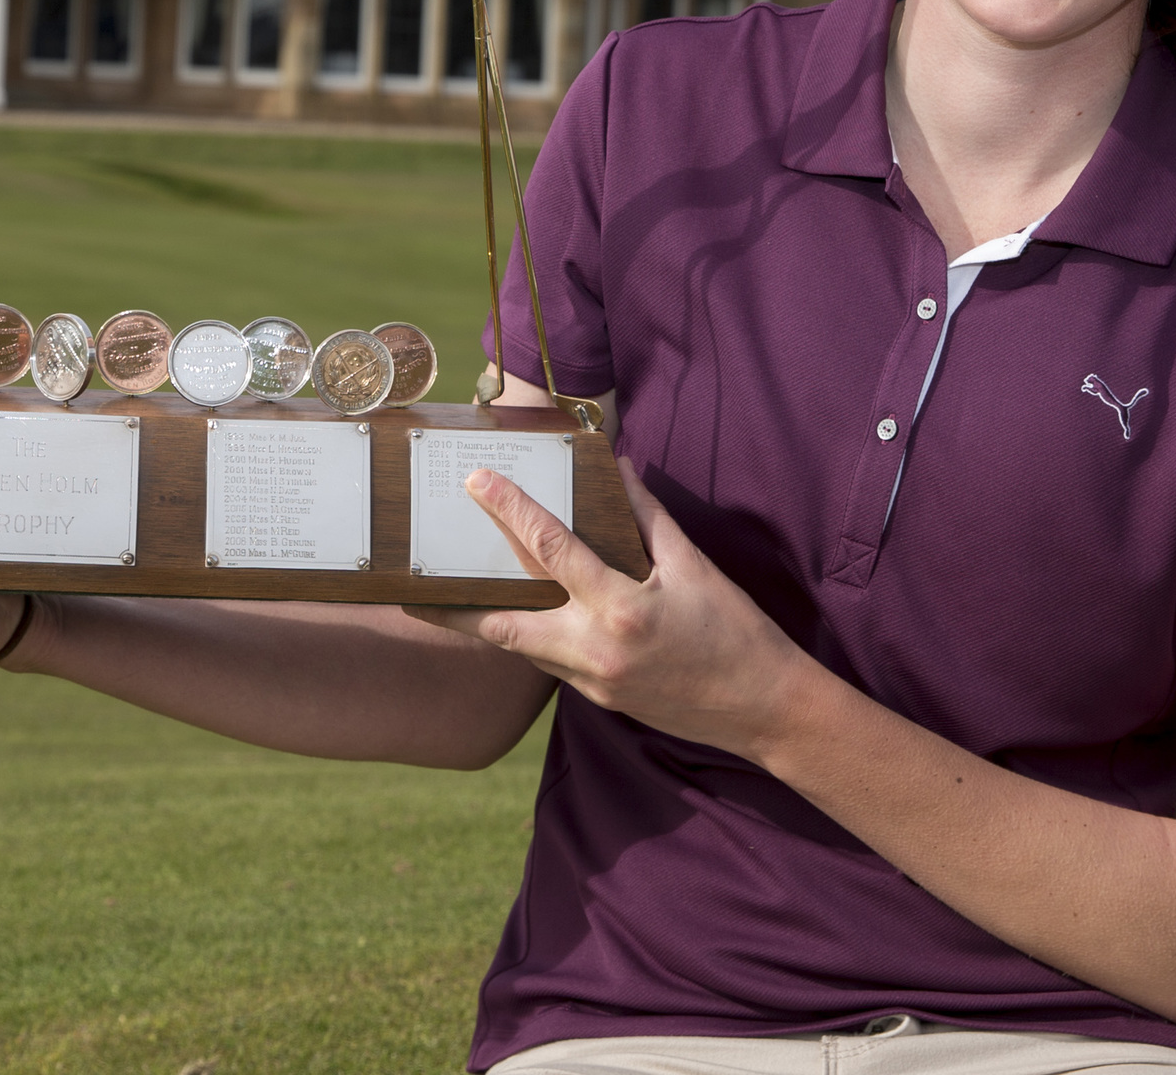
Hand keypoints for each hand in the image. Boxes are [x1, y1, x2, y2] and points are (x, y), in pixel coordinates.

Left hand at [413, 463, 819, 760]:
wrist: (763, 709)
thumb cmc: (736, 632)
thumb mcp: (695, 566)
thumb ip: (649, 517)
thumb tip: (618, 467)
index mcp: (622, 609)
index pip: (552, 550)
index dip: (511, 510)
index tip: (478, 482)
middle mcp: (595, 651)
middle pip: (503, 625)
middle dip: (453, 606)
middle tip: (411, 583)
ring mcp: (592, 683)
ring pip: (520, 647)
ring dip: (484, 622)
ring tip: (445, 597)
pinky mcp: (597, 701)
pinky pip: (549, 662)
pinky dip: (528, 637)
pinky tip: (513, 615)